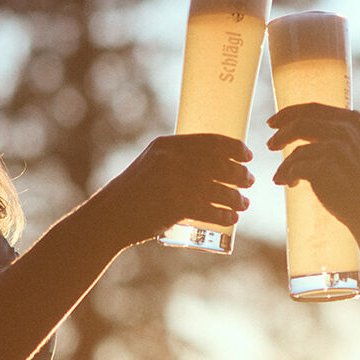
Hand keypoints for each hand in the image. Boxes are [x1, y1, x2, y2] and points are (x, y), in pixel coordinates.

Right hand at [97, 133, 253, 246]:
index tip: (247, 156)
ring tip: (244, 203)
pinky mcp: (175, 206)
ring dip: (236, 197)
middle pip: (220, 165)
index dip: (235, 148)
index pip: (211, 141)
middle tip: (250, 181)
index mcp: (168, 145)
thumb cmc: (135, 191)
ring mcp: (174, 182)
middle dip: (240, 174)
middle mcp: (172, 160)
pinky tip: (232, 218)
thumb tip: (217, 161)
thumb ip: (178, 158)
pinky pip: (210, 209)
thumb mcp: (152, 162)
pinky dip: (224, 215)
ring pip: (218, 189)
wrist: (110, 216)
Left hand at [267, 103, 359, 241]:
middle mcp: (345, 130)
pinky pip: (296, 168)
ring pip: (297, 150)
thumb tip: (294, 127)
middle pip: (300, 124)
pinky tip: (292, 184)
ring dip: (284, 164)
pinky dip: (289, 176)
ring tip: (281, 176)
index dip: (288, 113)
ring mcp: (336, 148)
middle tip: (270, 146)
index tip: (272, 122)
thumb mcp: (353, 147)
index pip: (312, 108)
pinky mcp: (326, 168)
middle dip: (280, 135)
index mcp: (351, 120)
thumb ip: (332, 133)